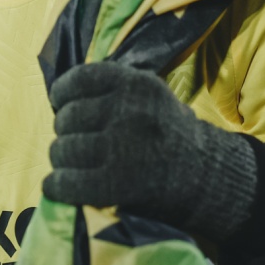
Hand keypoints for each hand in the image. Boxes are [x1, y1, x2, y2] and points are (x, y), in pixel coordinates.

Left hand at [42, 60, 256, 241]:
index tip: (61, 103)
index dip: (63, 92)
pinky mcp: (117, 185)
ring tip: (70, 164)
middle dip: (65, 131)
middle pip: (68, 117)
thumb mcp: (151, 96)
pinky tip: (57, 186)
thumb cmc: (170, 134)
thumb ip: (114, 89)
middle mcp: (128, 112)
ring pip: (63, 150)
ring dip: (60, 160)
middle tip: (73, 141)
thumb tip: (63, 96)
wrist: (208, 177)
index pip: (80, 78)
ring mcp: (122, 148)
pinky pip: (68, 183)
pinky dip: (56, 186)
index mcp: (137, 84)